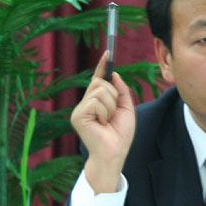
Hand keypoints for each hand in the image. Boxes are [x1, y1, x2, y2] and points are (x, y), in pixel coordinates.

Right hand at [70, 51, 135, 192]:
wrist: (114, 152)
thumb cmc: (120, 134)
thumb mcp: (126, 109)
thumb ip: (121, 91)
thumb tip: (114, 74)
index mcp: (97, 101)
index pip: (99, 79)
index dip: (103, 66)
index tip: (107, 52)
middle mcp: (86, 103)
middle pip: (101, 83)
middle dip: (113, 96)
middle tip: (113, 115)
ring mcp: (80, 109)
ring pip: (100, 91)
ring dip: (110, 107)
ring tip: (107, 121)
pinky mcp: (78, 115)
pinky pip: (96, 101)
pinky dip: (105, 112)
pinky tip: (102, 124)